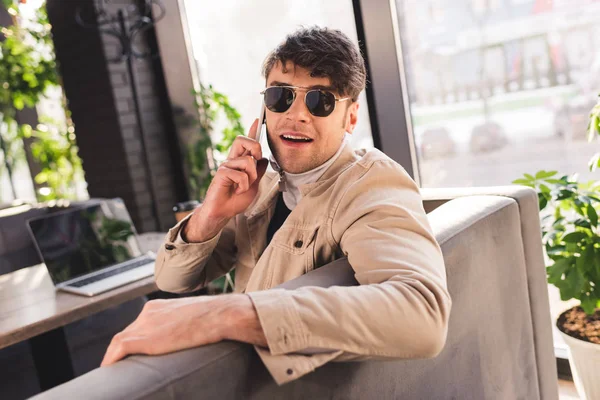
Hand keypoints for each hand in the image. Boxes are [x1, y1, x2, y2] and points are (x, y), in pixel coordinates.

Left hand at [101, 294, 266, 366]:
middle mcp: (148, 312)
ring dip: (114, 357)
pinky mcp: (143, 337)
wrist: (220, 315)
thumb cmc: (216, 317)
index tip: (132, 354)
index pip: (139, 325)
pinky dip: (110, 360)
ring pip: (119, 341)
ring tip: (114, 372)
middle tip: (122, 365)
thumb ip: (183, 325)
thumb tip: (186, 337)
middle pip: (128, 332)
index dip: (134, 341)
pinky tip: (110, 371)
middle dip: (124, 349)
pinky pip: (117, 349)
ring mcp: (144, 324)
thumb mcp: (194, 318)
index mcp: (159, 306)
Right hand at [184, 119, 268, 241]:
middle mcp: (232, 160)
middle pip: (242, 140)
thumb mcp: (253, 184)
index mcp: (240, 162)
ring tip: (243, 187)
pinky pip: (240, 174)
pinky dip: (243, 186)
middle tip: (255, 162)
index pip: (246, 143)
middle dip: (255, 148)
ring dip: (251, 177)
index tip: (256, 119)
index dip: (252, 130)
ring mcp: (226, 166)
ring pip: (247, 161)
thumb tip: (263, 159)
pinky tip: (236, 191)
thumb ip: (258, 172)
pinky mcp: (221, 173)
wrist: (223, 212)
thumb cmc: (236, 199)